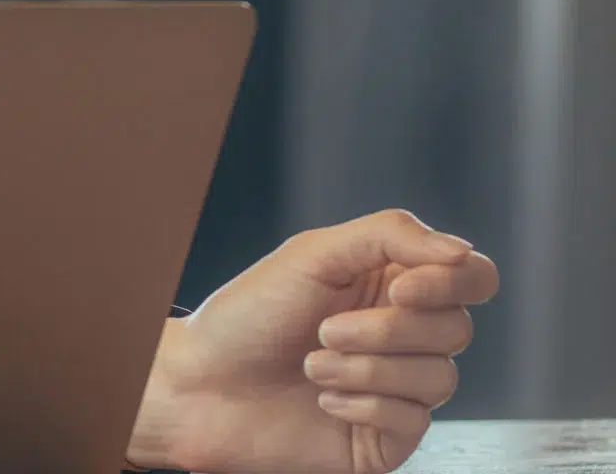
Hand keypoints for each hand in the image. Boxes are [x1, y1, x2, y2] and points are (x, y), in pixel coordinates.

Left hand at [127, 208, 499, 473]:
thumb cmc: (250, 314)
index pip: (472, 277)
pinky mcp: (388, 437)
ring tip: (311, 364)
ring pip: (440, 377)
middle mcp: (406, 335)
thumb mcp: (314, 254)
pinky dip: (363, 404)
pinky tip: (322, 400)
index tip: (399, 290)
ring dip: (367, 368)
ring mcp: (401, 388)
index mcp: (393, 283)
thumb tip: (462, 252)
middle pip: (457, 328)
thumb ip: (390, 236)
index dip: (452, 283)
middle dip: (387, 330)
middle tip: (324, 330)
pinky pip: (414, 421)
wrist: (201, 384)